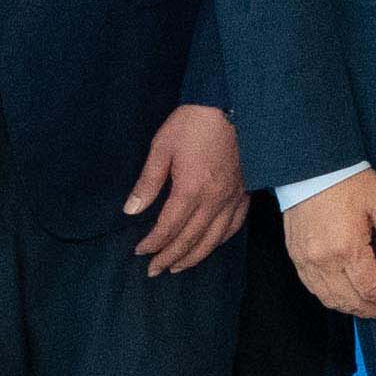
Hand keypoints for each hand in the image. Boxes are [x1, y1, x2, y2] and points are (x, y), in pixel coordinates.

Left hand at [123, 104, 247, 278]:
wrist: (230, 104)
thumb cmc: (192, 124)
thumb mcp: (162, 147)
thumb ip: (147, 182)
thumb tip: (130, 210)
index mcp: (191, 189)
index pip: (168, 227)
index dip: (153, 243)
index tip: (139, 252)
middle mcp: (214, 200)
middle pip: (190, 239)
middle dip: (170, 257)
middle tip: (154, 271)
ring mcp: (232, 198)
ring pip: (214, 238)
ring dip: (195, 256)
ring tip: (179, 267)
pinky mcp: (244, 192)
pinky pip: (235, 225)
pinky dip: (221, 240)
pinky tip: (212, 245)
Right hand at [287, 167, 375, 322]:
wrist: (310, 164)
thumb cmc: (347, 180)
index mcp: (347, 249)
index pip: (371, 290)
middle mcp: (323, 260)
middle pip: (350, 301)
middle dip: (374, 310)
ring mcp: (305, 260)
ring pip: (329, 299)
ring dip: (353, 308)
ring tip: (373, 306)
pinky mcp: (295, 255)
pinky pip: (313, 288)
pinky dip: (331, 297)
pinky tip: (346, 294)